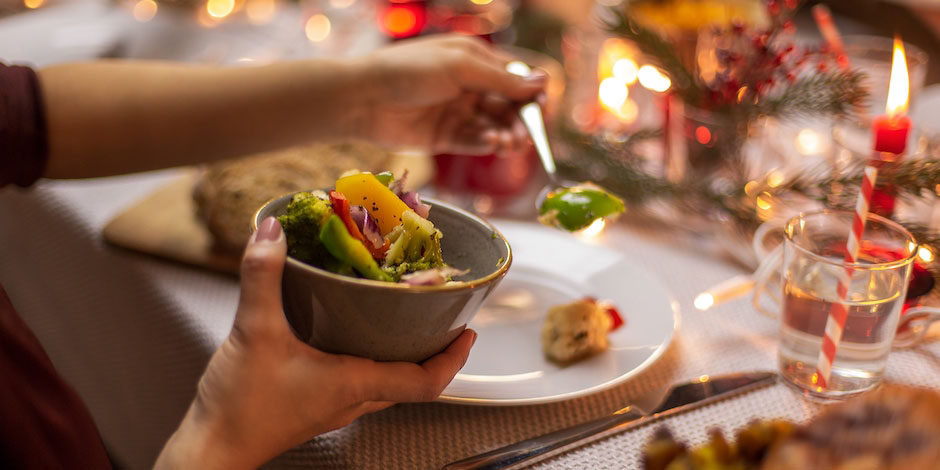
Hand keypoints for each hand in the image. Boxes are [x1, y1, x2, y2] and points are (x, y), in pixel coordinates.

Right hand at [155, 217, 475, 468]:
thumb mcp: (252, 331)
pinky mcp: (315, 404)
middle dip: (434, 351)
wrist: (210, 449)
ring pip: (385, 382)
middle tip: (443, 317)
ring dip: (402, 354)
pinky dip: (369, 357)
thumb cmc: (239, 407)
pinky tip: (350, 333)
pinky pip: (358, 381)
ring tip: (405, 318)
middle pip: (412, 380)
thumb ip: (263, 277)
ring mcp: (334, 406)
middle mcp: (352, 400)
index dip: (453, 358)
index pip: (425, 381)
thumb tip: (271, 232)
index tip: (469, 331)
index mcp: (354, 385)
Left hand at [355, 34, 546, 155]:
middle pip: (508, 106)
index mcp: (474, 60)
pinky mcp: (444, 137)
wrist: (363, 98)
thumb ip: (501, 78)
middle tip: (526, 136)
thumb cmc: (408, 70)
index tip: (542, 110)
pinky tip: (492, 144)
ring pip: (494, 126)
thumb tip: (543, 82)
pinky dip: (487, 144)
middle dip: (521, 121)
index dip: (532, 94)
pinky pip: (474, 142)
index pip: (515, 78)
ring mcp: (457, 112)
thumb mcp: (460, 67)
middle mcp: (469, 86)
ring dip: (507, 136)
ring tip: (509, 144)